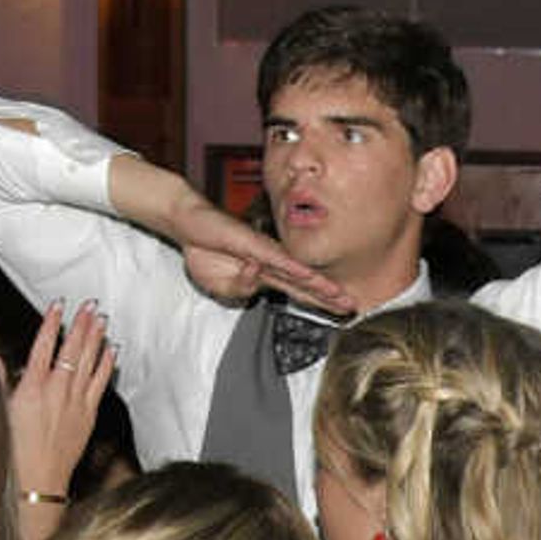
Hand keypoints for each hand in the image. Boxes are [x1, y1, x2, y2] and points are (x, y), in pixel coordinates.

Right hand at [8, 300, 115, 502]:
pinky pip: (100, 383)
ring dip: (96, 338)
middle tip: (89, 305)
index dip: (51, 323)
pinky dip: (106, 365)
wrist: (37, 481)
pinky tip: (111, 351)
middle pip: (72, 349)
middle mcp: (56, 391)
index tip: (58, 306)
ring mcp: (75, 402)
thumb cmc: (14, 451)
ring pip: (88, 362)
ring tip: (101, 319)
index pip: (43, 346)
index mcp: (31, 388)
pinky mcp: (88, 415)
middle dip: (81, 324)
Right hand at [171, 199, 354, 317]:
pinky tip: (308, 277)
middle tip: (351, 308)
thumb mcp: (221, 287)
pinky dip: (292, 269)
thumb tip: (256, 282)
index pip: (298, 291)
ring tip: (339, 296)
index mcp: (266, 275)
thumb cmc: (206, 253)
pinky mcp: (251, 243)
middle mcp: (270, 263)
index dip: (319, 303)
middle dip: (328, 298)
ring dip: (319, 285)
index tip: (339, 312)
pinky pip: (275, 258)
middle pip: (305, 284)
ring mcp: (263, 252)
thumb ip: (241, 290)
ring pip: (296, 272)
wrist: (189, 227)